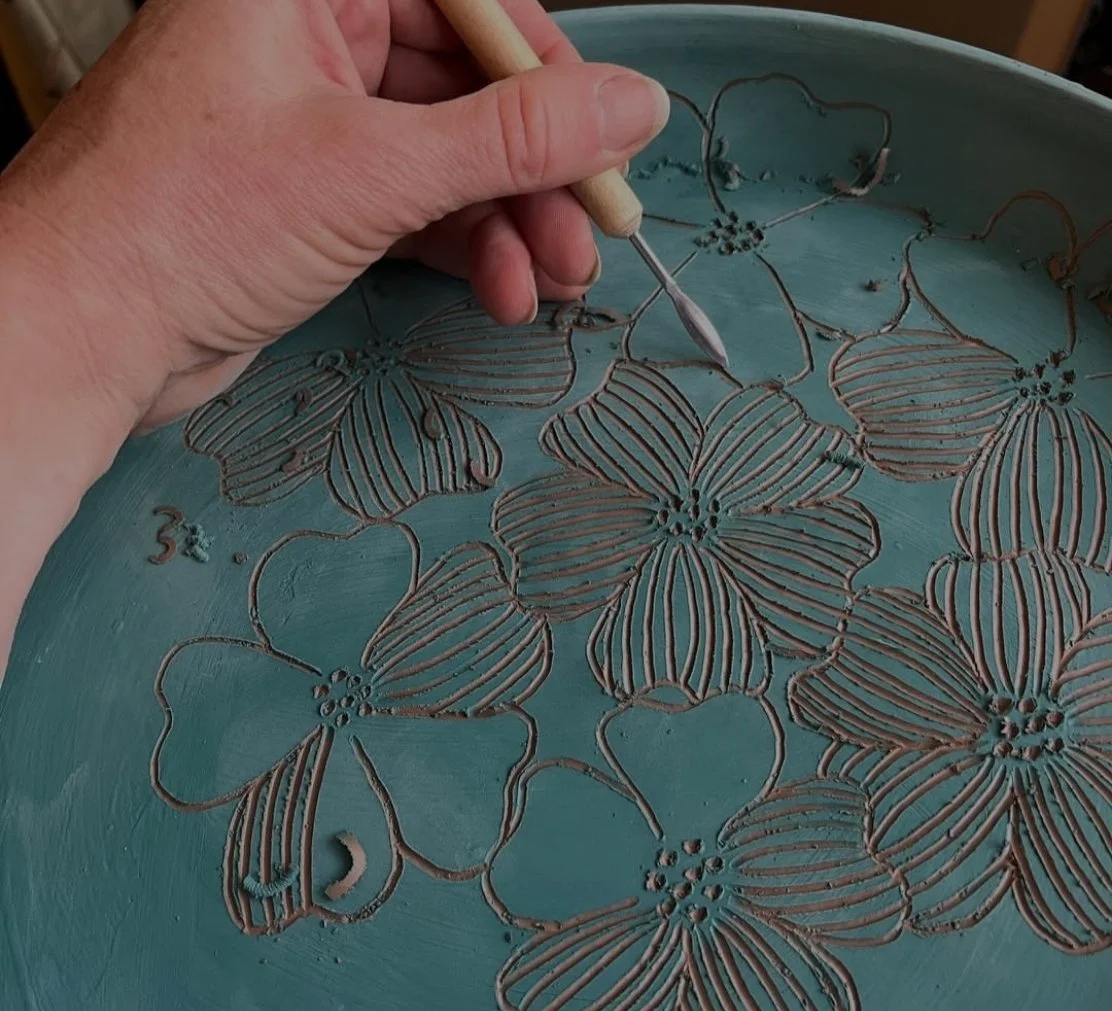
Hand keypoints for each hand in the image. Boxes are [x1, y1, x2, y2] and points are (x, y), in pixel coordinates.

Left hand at [0, 0, 668, 431]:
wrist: (84, 333)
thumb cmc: (176, 223)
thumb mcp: (372, 171)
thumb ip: (512, 140)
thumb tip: (625, 106)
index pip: (468, 0)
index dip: (548, 69)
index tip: (605, 135)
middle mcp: (308, 38)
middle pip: (465, 86)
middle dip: (535, 170)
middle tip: (588, 230)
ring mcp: (311, 123)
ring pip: (447, 156)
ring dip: (508, 222)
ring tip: (547, 280)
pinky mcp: (312, 199)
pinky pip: (415, 206)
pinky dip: (463, 247)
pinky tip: (498, 288)